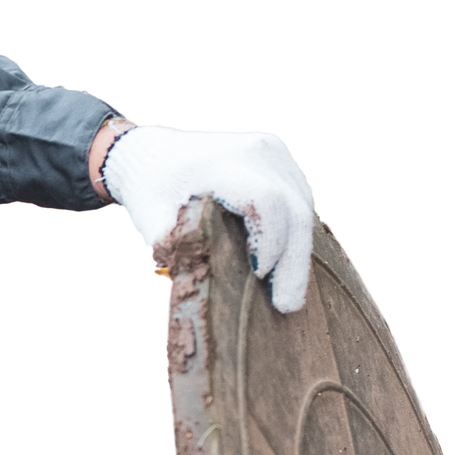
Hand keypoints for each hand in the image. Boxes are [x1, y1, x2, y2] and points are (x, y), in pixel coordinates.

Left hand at [100, 122, 316, 311]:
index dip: (270, 241)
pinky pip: (300, 197)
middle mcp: (255, 151)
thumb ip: (167, 243)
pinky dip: (297, 232)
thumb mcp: (149, 217)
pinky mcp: (280, 155)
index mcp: (221, 163)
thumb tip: (186, 281)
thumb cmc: (150, 189)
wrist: (154, 151)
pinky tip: (289, 265)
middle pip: (293, 207)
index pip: (264, 201)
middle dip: (293, 260)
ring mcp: (273, 150)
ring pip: (304, 204)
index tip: (260, 277)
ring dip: (300, 250)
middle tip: (288, 304)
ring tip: (291, 292)